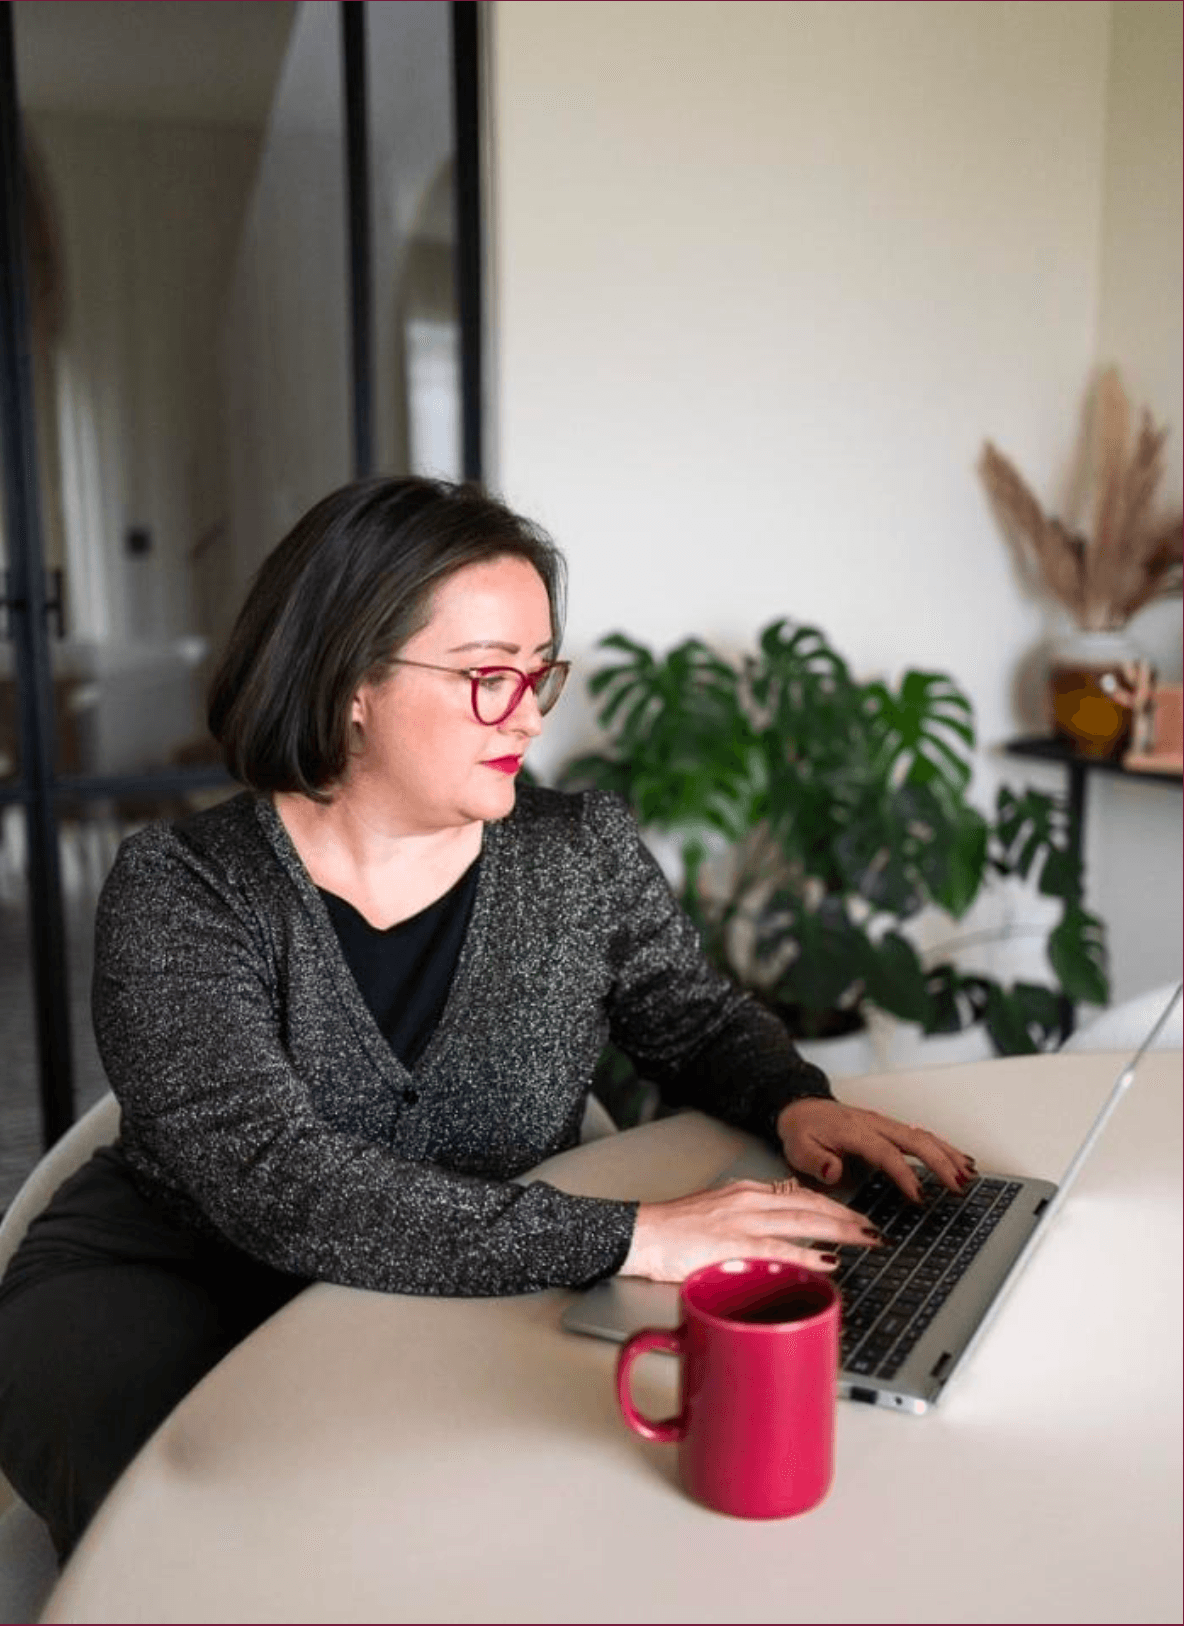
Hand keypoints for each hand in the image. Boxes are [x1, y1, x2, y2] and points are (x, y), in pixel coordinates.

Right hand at [619, 1178, 881, 1282]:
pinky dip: (809, 1255)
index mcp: (746, 1192)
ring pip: (804, 1221)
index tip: (854, 1216)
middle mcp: (749, 1200)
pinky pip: (780, 1249)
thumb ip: (746, 1221)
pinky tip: (830, 1262)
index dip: (832, 1205)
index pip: (800, 1194)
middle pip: (811, 1204)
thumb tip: (774, 1240)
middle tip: (874, 1228)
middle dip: (848, 1216)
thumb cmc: (673, 1231)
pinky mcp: (734, 1244)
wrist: (642, 1234)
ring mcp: (743, 1221)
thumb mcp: (716, 1213)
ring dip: (841, 1230)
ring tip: (867, 1240)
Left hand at [775, 1097, 975, 1203]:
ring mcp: (885, 1124)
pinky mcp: (889, 1128)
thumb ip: (816, 1161)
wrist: (800, 1108)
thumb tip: (834, 1171)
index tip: (920, 1196)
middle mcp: (875, 1125)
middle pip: (915, 1141)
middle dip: (941, 1163)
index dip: (905, 1175)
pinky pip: (921, 1135)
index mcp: (855, 1131)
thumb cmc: (802, 1131)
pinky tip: (958, 1159)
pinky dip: (943, 1147)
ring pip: (923, 1136)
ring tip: (969, 1175)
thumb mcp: (798, 1149)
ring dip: (947, 1154)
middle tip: (958, 1187)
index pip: (886, 1153)